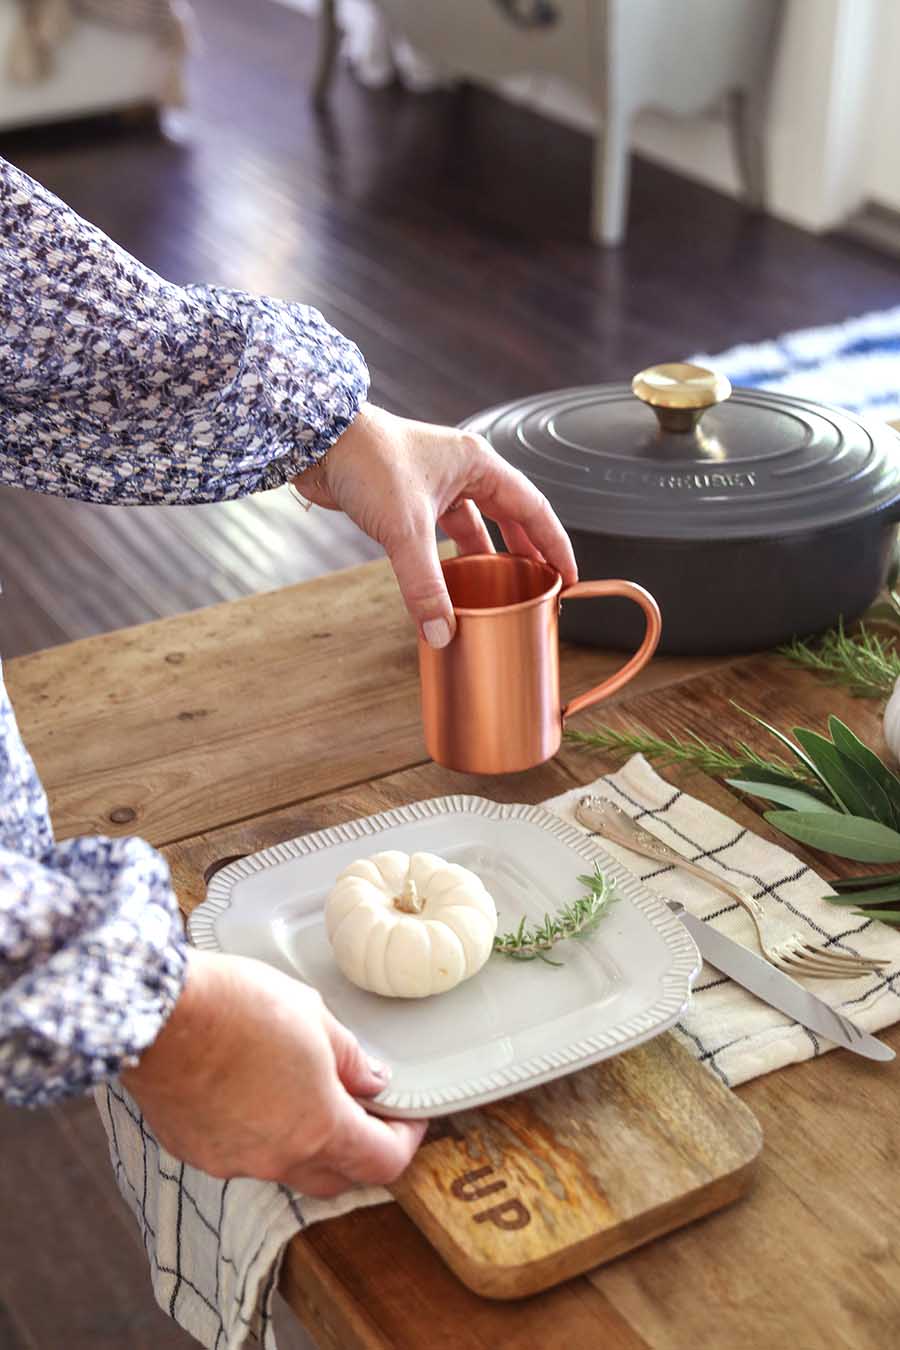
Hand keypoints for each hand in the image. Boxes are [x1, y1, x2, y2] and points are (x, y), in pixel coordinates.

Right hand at [122, 950, 425, 1196]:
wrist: (158, 1012)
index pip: (381, 1161)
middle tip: (365, 1110)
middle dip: (358, 1150)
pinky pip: (241, 1154)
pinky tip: (251, 1092)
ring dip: (305, 1140)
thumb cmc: (236, 1006)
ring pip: (286, 1166)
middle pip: (336, 1177)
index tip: (408, 1117)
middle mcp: (278, 1157)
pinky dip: (257, 1133)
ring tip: (302, 1091)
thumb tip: (371, 1080)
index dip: (405, 1140)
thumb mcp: (312, 1015)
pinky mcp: (195, 1151)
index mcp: (320, 1127)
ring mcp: (233, 1160)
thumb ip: (348, 1057)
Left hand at [292, 404, 576, 646]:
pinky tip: (452, 583)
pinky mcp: (408, 499)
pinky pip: (442, 534)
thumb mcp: (405, 529)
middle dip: (526, 554)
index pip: (534, 509)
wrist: (316, 442)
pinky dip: (450, 559)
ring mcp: (435, 485)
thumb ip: (425, 585)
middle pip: (509, 517)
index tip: (569, 575)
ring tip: (500, 591)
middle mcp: (462, 471)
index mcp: (479, 464)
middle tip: (541, 586)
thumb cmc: (366, 460)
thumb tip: (441, 632)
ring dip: (485, 559)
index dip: (555, 545)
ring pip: (474, 527)